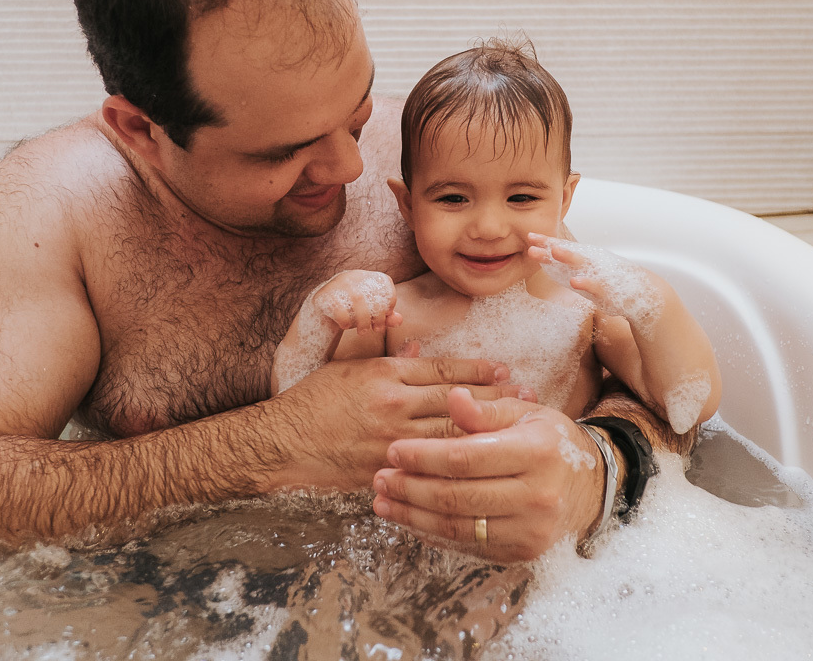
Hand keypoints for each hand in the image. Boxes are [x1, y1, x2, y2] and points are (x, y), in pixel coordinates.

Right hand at [268, 356, 533, 490]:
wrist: (283, 443)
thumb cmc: (313, 400)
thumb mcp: (346, 364)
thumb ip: (383, 352)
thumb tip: (415, 341)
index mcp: (385, 375)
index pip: (443, 371)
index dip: (478, 372)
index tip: (505, 372)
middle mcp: (393, 405)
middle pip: (457, 403)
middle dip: (496, 401)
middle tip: (529, 399)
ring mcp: (391, 441)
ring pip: (450, 435)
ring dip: (487, 432)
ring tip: (518, 431)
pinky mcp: (387, 470)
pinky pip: (430, 468)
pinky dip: (459, 464)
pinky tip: (482, 465)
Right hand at [311, 270, 401, 333]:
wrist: (321, 312)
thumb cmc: (350, 312)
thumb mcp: (369, 314)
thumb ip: (385, 317)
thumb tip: (399, 320)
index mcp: (366, 277)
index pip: (384, 282)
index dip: (390, 300)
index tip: (386, 315)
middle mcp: (352, 276)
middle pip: (372, 293)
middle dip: (378, 315)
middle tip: (377, 330)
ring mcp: (337, 284)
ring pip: (357, 299)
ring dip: (363, 320)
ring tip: (363, 332)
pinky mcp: (324, 295)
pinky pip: (338, 307)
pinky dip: (345, 320)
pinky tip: (344, 326)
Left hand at [371, 387, 604, 561]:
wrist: (590, 487)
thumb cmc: (549, 442)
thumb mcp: (525, 414)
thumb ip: (485, 408)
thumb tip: (452, 396)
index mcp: (536, 451)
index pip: (466, 457)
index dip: (424, 456)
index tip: (394, 451)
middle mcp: (537, 494)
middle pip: (458, 495)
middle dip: (410, 488)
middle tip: (380, 478)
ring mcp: (531, 528)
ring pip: (458, 526)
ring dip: (413, 515)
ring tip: (384, 502)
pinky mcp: (522, 551)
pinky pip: (468, 545)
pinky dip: (434, 533)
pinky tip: (410, 520)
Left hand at [526, 233, 662, 327]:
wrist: (644, 294)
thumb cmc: (612, 282)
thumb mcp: (589, 271)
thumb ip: (570, 265)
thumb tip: (548, 256)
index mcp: (586, 260)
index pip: (563, 248)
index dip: (547, 242)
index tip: (529, 236)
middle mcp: (593, 264)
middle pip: (568, 252)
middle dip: (550, 246)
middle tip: (532, 239)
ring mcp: (601, 275)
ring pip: (583, 265)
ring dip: (569, 257)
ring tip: (554, 251)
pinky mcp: (610, 291)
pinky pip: (596, 287)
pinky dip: (586, 283)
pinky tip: (574, 281)